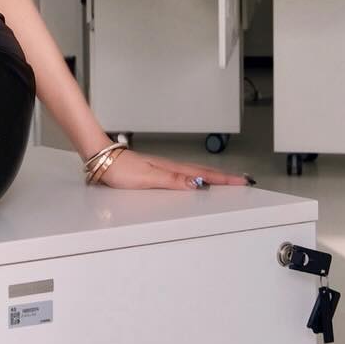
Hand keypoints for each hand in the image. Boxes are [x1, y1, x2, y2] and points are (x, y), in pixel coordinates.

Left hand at [93, 148, 251, 190]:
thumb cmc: (120, 169)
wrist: (102, 160)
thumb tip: (196, 184)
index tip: (242, 181)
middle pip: (204, 172)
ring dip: (212, 176)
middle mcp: (170, 167)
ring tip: (226, 181)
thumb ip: (173, 180)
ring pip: (195, 172)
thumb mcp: (148, 178)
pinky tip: (195, 179)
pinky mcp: (157, 171)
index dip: (224, 180)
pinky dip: (196, 176)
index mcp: (172, 169)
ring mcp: (164, 168)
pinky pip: (183, 173)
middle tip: (242, 180)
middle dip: (224, 177)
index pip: (204, 175)